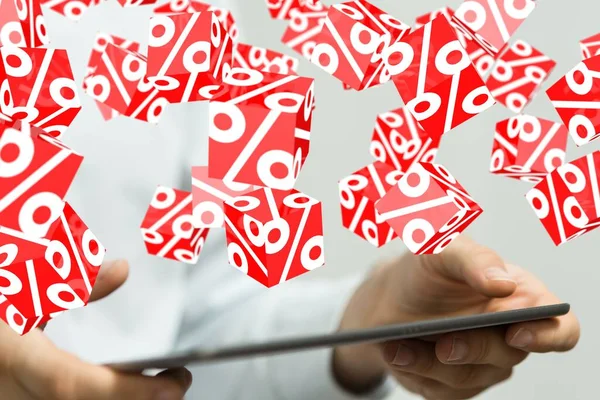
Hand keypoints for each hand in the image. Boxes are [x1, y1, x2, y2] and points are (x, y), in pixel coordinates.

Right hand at [0, 260, 191, 399]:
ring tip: (158, 390)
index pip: (74, 385)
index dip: (126, 392)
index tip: (172, 385)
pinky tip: (122, 392)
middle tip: (176, 384)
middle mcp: (8, 391)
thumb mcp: (21, 277)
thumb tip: (122, 271)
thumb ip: (71, 278)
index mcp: (10, 356)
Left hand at [333, 236, 579, 399]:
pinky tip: (395, 351)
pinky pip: (440, 390)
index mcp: (522, 298)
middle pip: (507, 356)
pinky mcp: (454, 385)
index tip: (518, 332)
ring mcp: (483, 365)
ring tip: (398, 346)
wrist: (390, 295)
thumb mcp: (444, 248)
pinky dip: (414, 370)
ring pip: (466, 377)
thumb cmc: (427, 270)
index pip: (560, 327)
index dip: (549, 335)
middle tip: (444, 344)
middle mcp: (509, 336)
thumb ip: (475, 258)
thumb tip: (503, 284)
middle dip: (472, 348)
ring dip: (429, 362)